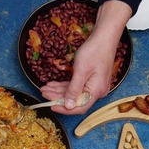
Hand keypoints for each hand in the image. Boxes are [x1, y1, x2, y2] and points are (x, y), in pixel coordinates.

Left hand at [39, 0, 132, 115]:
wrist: (104, 38)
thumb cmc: (94, 51)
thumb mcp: (81, 71)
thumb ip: (74, 89)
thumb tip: (69, 106)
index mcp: (96, 91)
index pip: (79, 107)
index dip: (64, 109)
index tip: (51, 106)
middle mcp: (97, 91)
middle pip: (75, 100)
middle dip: (58, 98)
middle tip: (44, 93)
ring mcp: (94, 86)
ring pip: (74, 93)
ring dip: (59, 91)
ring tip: (45, 88)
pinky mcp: (92, 81)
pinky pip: (77, 86)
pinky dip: (65, 86)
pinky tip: (53, 84)